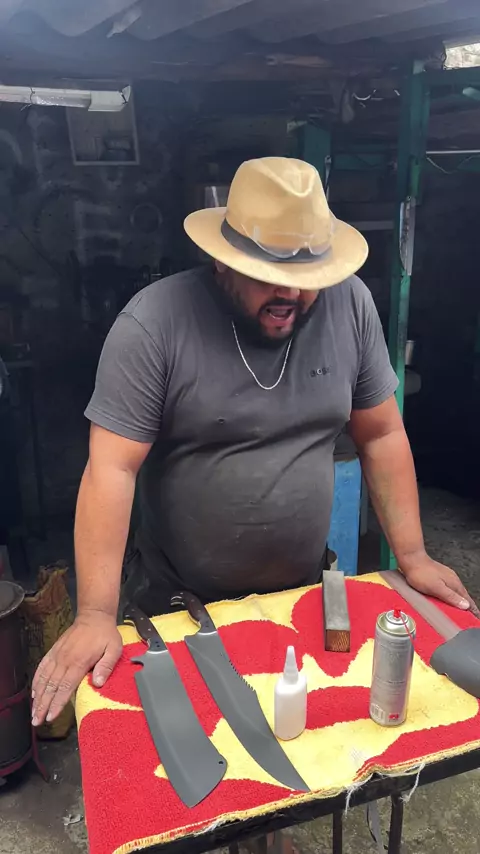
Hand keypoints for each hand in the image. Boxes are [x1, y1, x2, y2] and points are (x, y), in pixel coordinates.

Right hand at [31, 611, 122, 725]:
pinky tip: (34, 692)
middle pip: (51, 687)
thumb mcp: (114, 649)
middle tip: (37, 721)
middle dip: (43, 706)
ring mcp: (58, 655)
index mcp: (79, 662)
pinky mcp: (54, 651)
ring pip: (44, 679)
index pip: (65, 687)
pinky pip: (42, 667)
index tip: (51, 717)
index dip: (57, 703)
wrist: (94, 616)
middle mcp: (65, 660)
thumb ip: (106, 666)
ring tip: (34, 712)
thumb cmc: (105, 634)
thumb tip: (98, 683)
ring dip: (38, 697)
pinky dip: (36, 680)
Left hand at [400, 554, 479, 617]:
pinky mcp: (438, 577)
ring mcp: (445, 577)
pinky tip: (446, 599)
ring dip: (458, 601)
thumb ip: (451, 597)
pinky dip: (450, 596)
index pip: (467, 599)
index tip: (475, 617)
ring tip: (459, 610)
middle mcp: (452, 579)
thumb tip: (466, 606)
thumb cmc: (421, 573)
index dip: (472, 609)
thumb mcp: (437, 588)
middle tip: (469, 617)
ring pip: (455, 592)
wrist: (411, 558)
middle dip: (466, 606)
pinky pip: (447, 589)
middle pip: (463, 596)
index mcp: (454, 583)